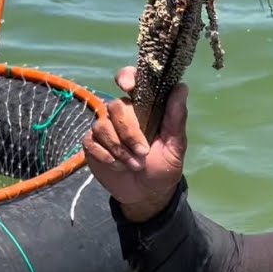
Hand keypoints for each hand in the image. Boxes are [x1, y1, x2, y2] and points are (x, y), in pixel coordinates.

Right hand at [82, 66, 188, 221]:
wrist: (147, 194)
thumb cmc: (163, 166)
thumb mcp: (175, 146)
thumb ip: (176, 118)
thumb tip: (181, 88)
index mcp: (143, 108)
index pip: (130, 80)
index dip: (126, 77)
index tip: (128, 87)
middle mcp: (122, 114)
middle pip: (115, 106)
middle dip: (129, 132)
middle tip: (143, 152)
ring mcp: (105, 128)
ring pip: (102, 125)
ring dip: (119, 148)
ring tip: (134, 164)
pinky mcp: (92, 144)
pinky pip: (91, 141)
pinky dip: (106, 155)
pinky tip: (117, 165)